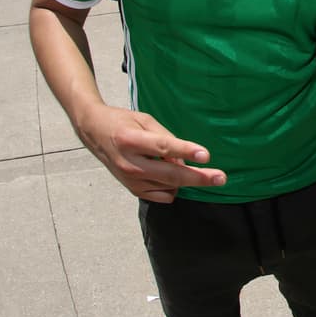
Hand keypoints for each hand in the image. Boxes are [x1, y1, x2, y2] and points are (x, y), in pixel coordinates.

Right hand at [75, 104, 225, 202]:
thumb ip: (166, 139)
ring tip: (181, 162)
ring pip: (169, 186)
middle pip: (170, 175)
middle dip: (199, 177)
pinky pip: (161, 196)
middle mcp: (129, 163)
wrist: (94, 132)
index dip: (187, 151)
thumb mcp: (146, 121)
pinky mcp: (131, 189)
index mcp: (131, 141)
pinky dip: (172, 188)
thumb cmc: (123, 122)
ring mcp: (129, 179)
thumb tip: (185, 160)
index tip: (206, 156)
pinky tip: (171, 176)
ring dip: (184, 178)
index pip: (164, 148)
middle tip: (221, 178)